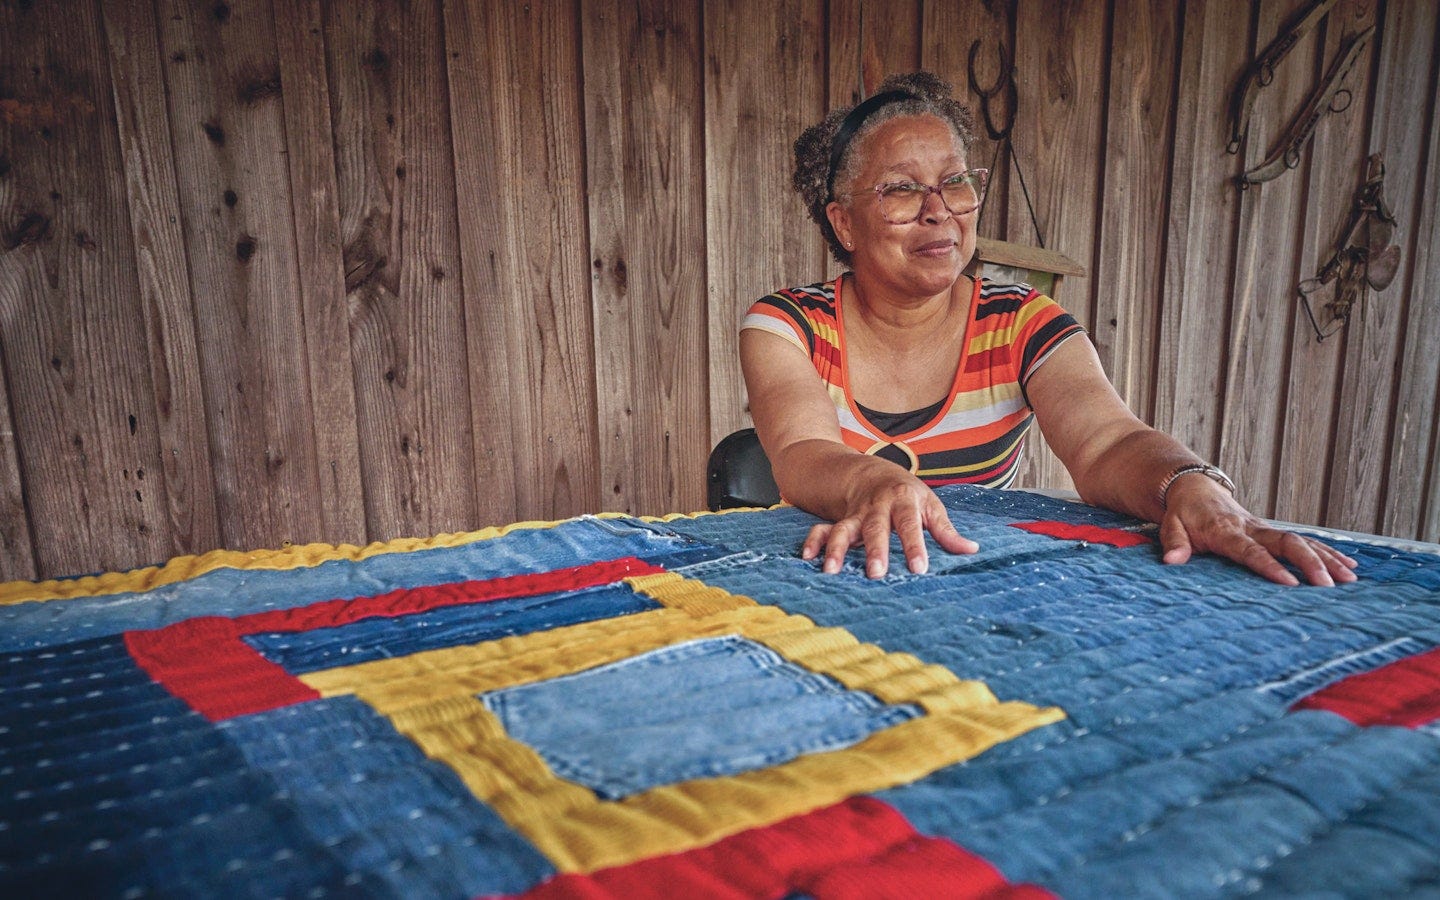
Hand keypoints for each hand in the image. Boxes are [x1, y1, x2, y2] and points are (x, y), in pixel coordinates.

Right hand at [800, 469, 977, 577]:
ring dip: (836, 549)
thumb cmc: (908, 494)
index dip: (914, 546)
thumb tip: (972, 550)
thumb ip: (946, 530)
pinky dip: (813, 541)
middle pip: (875, 528)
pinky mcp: (839, 520)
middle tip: (876, 573)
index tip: (919, 568)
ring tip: (831, 571)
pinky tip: (808, 557)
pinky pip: (822, 528)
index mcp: (904, 501)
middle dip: (875, 550)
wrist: (871, 472)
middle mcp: (877, 507)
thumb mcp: (930, 505)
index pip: (911, 525)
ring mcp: (856, 514)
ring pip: (844, 529)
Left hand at [1157, 475, 1358, 585]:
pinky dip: (1327, 552)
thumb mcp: (1171, 526)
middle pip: (1287, 543)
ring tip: (1350, 579)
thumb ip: (1174, 544)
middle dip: (1310, 563)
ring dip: (1327, 559)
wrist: (1195, 488)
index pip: (1251, 551)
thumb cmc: (1183, 513)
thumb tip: (1171, 561)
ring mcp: (1266, 529)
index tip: (1289, 583)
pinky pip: (1305, 541)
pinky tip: (1349, 566)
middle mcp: (1252, 528)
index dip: (1270, 567)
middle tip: (1329, 585)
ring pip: (1302, 541)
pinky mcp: (1273, 532)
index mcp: (1226, 531)